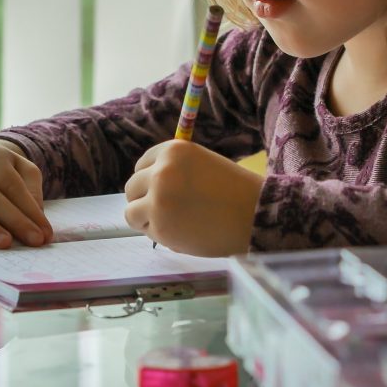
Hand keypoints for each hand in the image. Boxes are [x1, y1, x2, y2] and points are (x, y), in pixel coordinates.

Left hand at [123, 140, 262, 256]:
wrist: (255, 215)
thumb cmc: (234, 190)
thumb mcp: (200, 164)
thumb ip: (173, 170)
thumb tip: (144, 186)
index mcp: (172, 151)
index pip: (142, 165)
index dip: (150, 180)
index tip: (162, 190)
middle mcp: (160, 171)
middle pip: (132, 187)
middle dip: (144, 200)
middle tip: (166, 210)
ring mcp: (157, 200)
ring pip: (131, 212)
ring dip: (146, 219)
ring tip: (172, 223)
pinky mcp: (160, 228)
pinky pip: (147, 231)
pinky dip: (159, 235)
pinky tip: (183, 233)